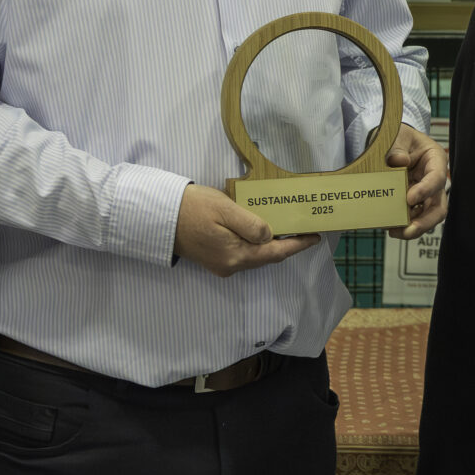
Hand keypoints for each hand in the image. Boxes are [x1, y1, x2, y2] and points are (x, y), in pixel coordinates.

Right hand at [174, 184, 319, 276]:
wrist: (159, 216)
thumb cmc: (192, 208)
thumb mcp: (225, 210)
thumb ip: (251, 224)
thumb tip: (270, 236)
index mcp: (236, 256)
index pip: (275, 253)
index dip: (297, 245)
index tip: (315, 237)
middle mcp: (230, 266)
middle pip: (266, 257)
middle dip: (287, 245)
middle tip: (304, 229)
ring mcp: (221, 265)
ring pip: (255, 256)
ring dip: (272, 245)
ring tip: (288, 228)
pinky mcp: (214, 259)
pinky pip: (243, 253)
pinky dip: (257, 244)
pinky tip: (262, 232)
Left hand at [387, 125, 447, 240]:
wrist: (391, 145)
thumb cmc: (399, 138)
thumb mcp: (398, 136)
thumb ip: (397, 148)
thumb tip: (399, 162)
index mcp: (435, 160)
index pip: (437, 177)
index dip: (426, 190)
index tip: (409, 198)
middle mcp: (433, 181)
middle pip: (438, 206)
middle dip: (425, 222)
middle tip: (409, 230)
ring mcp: (424, 194)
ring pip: (427, 217)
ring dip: (413, 227)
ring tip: (394, 231)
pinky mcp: (413, 203)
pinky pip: (412, 218)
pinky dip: (402, 224)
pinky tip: (389, 226)